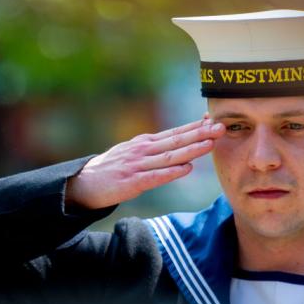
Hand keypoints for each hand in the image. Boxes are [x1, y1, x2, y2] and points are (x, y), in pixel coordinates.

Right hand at [65, 114, 224, 210]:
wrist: (82, 183)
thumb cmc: (110, 169)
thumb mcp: (131, 152)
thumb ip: (153, 149)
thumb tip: (176, 144)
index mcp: (144, 143)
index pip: (174, 133)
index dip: (195, 127)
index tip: (214, 120)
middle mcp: (142, 150)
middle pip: (176, 140)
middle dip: (200, 133)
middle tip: (220, 127)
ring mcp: (137, 165)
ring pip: (169, 156)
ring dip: (191, 150)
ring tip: (209, 144)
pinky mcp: (131, 182)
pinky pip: (155, 176)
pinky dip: (172, 172)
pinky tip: (186, 169)